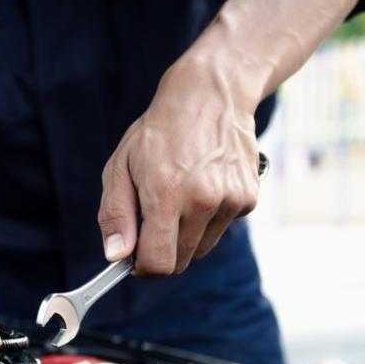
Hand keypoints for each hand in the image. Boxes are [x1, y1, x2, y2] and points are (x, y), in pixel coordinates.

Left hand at [97, 59, 261, 274]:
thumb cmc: (157, 134)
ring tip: (177, 196)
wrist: (209, 96)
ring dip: (185, 235)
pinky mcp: (248, 198)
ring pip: (201, 248)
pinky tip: (201, 187)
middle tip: (152, 220)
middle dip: (161, 251)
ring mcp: (230, 200)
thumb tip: (116, 257)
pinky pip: (220, 229)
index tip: (134, 258)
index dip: (142, 267)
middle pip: (180, 262)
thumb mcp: (120, 168)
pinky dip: (207, 219)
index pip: (158, 263)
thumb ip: (116, 215)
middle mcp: (202, 200)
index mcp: (166, 194)